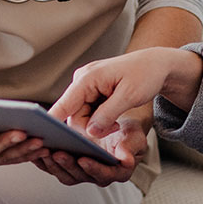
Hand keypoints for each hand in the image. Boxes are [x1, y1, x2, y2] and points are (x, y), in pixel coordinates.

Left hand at [33, 113, 148, 186]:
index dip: (93, 168)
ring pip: (64, 173)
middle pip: (79, 175)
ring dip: (53, 164)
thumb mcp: (134, 137)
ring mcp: (81, 172)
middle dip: (67, 165)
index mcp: (115, 172)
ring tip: (44, 150)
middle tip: (57, 153)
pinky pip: (54, 167)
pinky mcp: (68, 166)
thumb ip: (130, 148)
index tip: (83, 159)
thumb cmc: (127, 134)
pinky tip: (35, 149)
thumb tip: (127, 159)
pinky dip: (43, 161)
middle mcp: (96, 175)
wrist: (117, 129)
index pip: (103, 174)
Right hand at [49, 47, 200, 138]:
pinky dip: (98, 120)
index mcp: (87, 78)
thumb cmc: (145, 75)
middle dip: (90, 128)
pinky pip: (87, 112)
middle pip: (73, 115)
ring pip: (80, 116)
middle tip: (114, 127)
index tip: (47, 138)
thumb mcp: (129, 96)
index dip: (53, 122)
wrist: (155, 64)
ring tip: (116, 122)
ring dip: (96, 125)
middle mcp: (82, 80)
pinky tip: (113, 119)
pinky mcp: (90, 91)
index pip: (64, 104)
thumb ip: (107, 115)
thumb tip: (90, 133)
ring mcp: (85, 85)